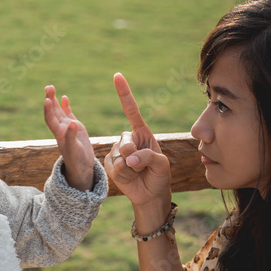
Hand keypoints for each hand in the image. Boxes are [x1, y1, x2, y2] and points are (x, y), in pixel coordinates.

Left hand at [44, 85, 94, 190]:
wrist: (82, 167)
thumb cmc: (77, 160)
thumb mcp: (74, 150)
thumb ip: (71, 136)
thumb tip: (72, 123)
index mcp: (59, 134)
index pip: (50, 119)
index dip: (48, 109)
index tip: (46, 99)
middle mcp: (61, 129)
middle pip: (52, 112)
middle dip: (49, 99)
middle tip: (48, 87)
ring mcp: (67, 127)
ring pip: (59, 111)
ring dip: (54, 100)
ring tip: (51, 88)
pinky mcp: (75, 128)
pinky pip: (68, 114)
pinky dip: (65, 106)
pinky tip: (64, 98)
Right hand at [105, 73, 171, 208]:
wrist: (149, 194)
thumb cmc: (159, 176)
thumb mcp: (162, 165)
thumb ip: (148, 158)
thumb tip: (128, 159)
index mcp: (141, 132)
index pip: (131, 110)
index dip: (124, 93)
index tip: (117, 76)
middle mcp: (128, 139)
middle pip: (125, 142)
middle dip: (135, 156)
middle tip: (143, 166)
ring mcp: (117, 151)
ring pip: (119, 157)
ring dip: (132, 169)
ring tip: (138, 173)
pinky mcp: (109, 164)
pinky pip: (114, 167)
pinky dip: (124, 175)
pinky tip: (129, 178)